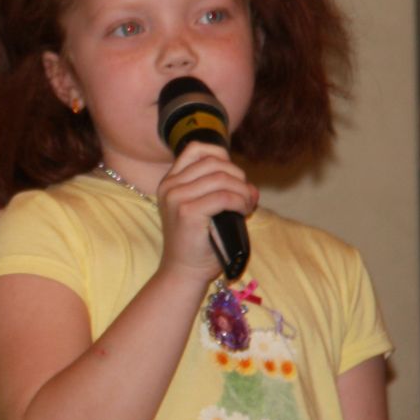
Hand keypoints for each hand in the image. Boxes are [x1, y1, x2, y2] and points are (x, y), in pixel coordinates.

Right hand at [154, 141, 257, 281]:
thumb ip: (219, 190)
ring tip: (248, 205)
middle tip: (248, 196)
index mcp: (170, 181)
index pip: (196, 149)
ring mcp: (176, 197)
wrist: (183, 271)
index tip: (233, 176)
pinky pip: (224, 196)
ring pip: (221, 178)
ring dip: (243, 190)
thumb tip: (250, 186)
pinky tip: (244, 211)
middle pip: (214, 162)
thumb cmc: (198, 242)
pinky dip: (240, 202)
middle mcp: (169, 185)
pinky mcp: (187, 212)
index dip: (222, 156)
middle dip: (238, 176)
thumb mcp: (204, 208)